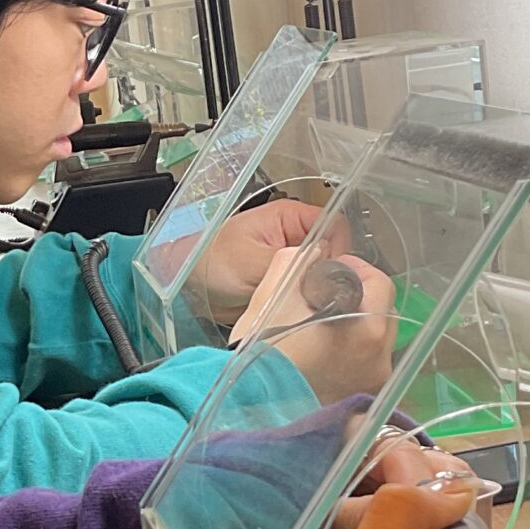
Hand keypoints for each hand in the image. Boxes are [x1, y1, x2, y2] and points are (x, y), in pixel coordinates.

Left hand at [198, 196, 341, 318]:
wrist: (190, 285)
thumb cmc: (210, 261)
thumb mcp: (253, 259)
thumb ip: (293, 261)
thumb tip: (326, 268)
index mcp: (291, 218)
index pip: (335, 226)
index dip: (339, 249)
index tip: (330, 273)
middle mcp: (296, 237)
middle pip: (335, 252)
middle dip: (330, 274)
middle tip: (318, 294)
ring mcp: (293, 261)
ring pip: (324, 274)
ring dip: (318, 290)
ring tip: (305, 304)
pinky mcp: (288, 283)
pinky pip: (310, 291)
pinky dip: (307, 301)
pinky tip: (299, 310)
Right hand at [263, 252, 396, 400]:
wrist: (249, 405)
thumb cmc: (263, 351)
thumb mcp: (274, 293)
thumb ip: (298, 262)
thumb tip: (314, 252)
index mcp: (368, 330)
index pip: (380, 283)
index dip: (354, 268)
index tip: (330, 269)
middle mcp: (379, 360)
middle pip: (381, 313)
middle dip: (358, 298)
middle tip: (326, 294)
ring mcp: (371, 384)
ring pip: (373, 342)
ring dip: (354, 328)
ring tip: (321, 327)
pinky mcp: (359, 403)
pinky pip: (362, 367)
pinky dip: (349, 356)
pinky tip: (322, 355)